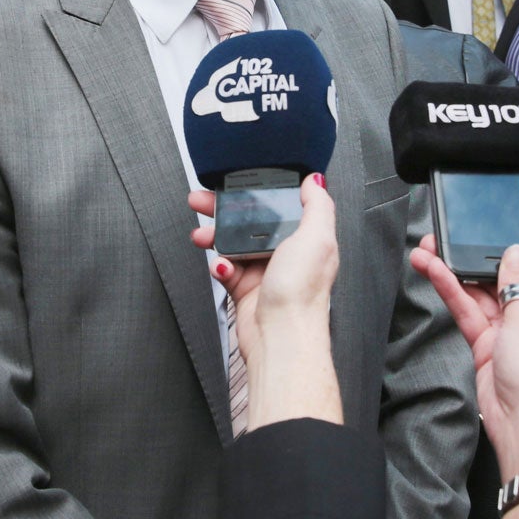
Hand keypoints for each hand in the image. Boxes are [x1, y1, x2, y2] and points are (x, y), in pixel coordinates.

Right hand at [189, 177, 341, 428]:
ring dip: (215, 237)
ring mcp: (265, 271)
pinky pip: (226, 269)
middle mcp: (286, 254)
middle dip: (224, 211)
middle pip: (250, 222)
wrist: (280, 337)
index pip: (278, 206)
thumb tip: (315, 181)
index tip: (236, 182)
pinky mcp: (246, 289)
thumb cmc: (302, 294)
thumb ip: (317, 206)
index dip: (257, 192)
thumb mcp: (316, 238)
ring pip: (233, 244)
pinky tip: (220, 267)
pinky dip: (219, 266)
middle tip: (202, 201)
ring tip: (201, 235)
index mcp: (305, 238)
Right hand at [411, 239, 518, 478]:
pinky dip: (450, 291)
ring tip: (426, 250)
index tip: (492, 224)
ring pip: (478, 291)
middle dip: (473, 256)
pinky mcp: (487, 343)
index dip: (515, 242)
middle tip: (445, 236)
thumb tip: (513, 251)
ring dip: (453, 271)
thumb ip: (515, 278)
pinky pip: (467, 310)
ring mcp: (509, 328)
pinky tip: (433, 272)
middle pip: (501, 274)